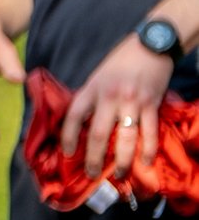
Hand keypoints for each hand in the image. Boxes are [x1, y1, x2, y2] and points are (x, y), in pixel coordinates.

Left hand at [61, 30, 171, 181]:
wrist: (151, 45)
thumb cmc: (121, 61)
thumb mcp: (98, 76)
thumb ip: (91, 97)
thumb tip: (81, 123)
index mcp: (93, 88)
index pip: (74, 115)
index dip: (68, 137)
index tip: (67, 154)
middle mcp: (110, 96)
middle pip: (99, 134)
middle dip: (94, 158)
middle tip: (92, 175)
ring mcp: (132, 101)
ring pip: (126, 138)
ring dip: (123, 160)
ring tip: (120, 175)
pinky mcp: (151, 104)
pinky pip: (150, 132)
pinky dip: (148, 149)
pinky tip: (145, 162)